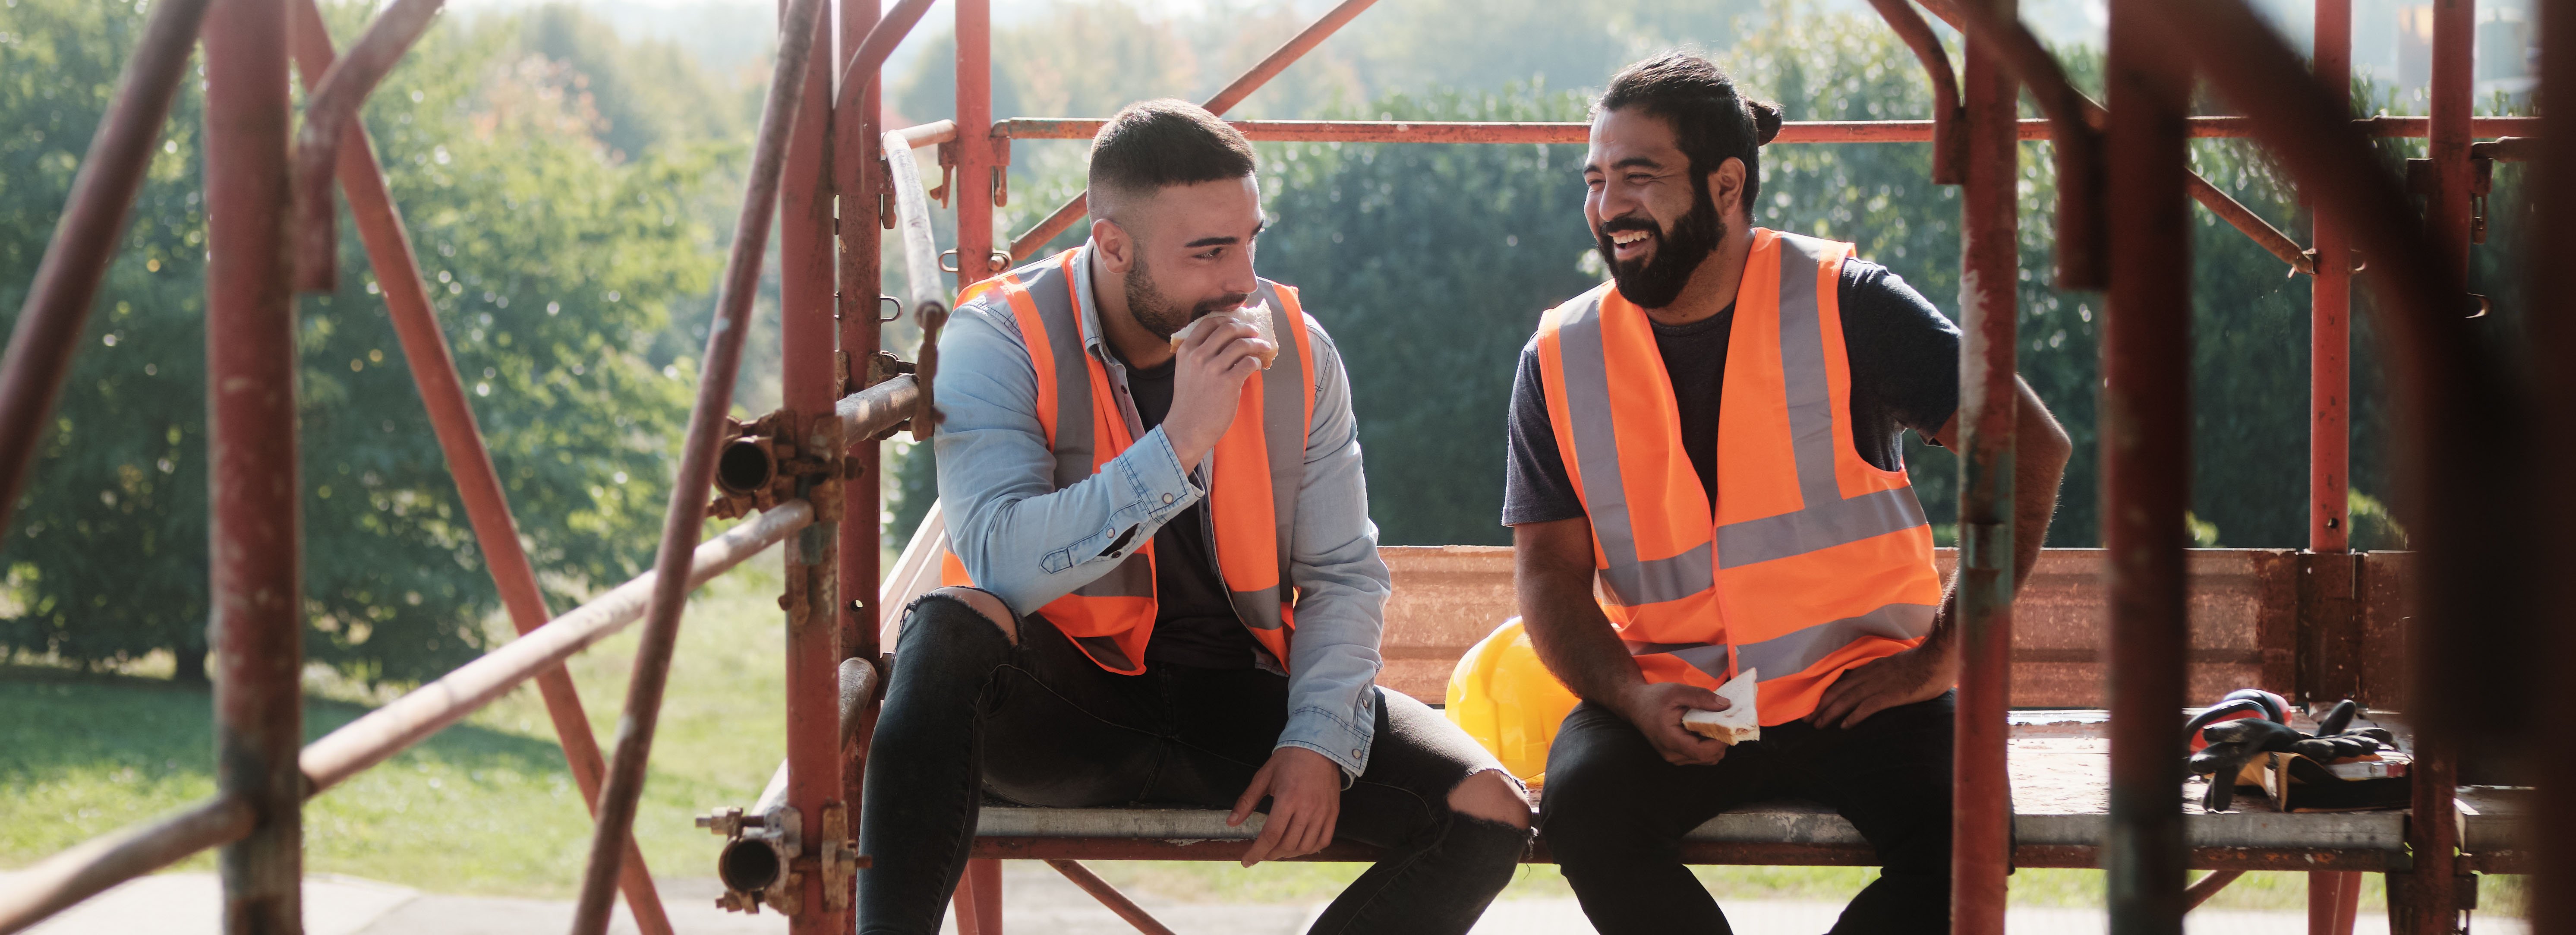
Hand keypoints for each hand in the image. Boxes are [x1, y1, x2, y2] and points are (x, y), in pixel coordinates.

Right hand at [1163, 316, 1273, 470]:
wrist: (1187, 429)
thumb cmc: (1189, 403)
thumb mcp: (1185, 372)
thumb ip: (1199, 355)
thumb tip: (1226, 343)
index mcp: (1187, 350)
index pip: (1209, 323)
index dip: (1228, 319)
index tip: (1238, 324)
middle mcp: (1198, 356)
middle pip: (1228, 328)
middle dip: (1246, 328)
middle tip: (1255, 333)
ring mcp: (1213, 369)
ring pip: (1241, 344)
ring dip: (1257, 343)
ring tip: (1263, 347)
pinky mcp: (1228, 383)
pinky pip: (1249, 362)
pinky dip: (1257, 361)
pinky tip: (1257, 365)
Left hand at [1227, 745, 1340, 865]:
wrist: (1320, 747)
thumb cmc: (1288, 760)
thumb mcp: (1263, 777)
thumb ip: (1247, 801)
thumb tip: (1231, 822)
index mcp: (1287, 799)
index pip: (1271, 835)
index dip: (1257, 852)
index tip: (1246, 861)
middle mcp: (1307, 809)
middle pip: (1287, 844)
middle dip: (1270, 854)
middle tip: (1261, 854)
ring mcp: (1323, 812)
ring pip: (1305, 846)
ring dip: (1288, 854)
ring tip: (1277, 851)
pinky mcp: (1333, 813)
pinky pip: (1323, 840)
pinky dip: (1309, 849)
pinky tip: (1298, 847)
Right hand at [1615, 681, 1732, 765]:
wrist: (1635, 705)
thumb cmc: (1654, 698)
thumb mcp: (1677, 691)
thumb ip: (1701, 697)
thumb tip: (1726, 705)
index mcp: (1671, 740)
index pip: (1703, 752)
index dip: (1721, 741)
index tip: (1729, 725)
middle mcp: (1673, 755)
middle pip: (1709, 757)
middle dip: (1722, 741)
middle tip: (1724, 721)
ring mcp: (1675, 758)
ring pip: (1707, 759)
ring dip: (1716, 743)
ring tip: (1714, 724)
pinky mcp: (1678, 756)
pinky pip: (1701, 756)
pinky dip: (1708, 745)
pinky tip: (1705, 729)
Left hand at [1811, 637, 1955, 729]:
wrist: (1939, 657)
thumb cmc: (1925, 662)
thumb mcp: (1898, 664)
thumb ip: (1886, 673)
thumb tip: (1880, 683)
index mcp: (1872, 667)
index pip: (1842, 681)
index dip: (1826, 694)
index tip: (1814, 705)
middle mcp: (1871, 674)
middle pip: (1839, 691)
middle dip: (1821, 706)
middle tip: (1808, 719)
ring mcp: (1880, 684)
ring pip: (1848, 699)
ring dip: (1831, 713)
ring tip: (1818, 725)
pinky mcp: (1891, 694)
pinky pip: (1868, 706)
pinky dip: (1854, 716)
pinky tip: (1844, 726)